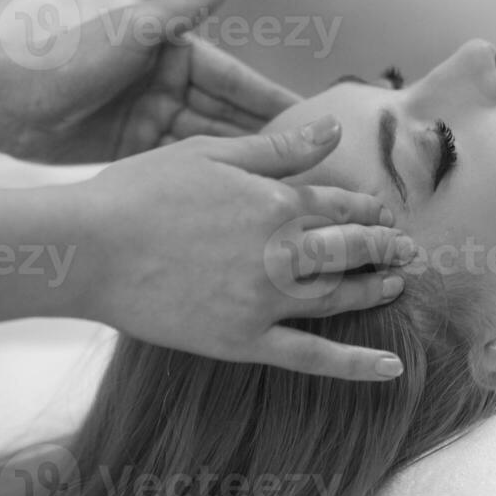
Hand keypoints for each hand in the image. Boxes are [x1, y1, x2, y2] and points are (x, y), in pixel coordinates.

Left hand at [4, 0, 300, 163]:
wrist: (13, 101)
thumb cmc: (74, 56)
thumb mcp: (139, 29)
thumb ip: (189, 4)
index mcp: (179, 53)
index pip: (239, 81)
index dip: (276, 102)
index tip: (318, 120)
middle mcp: (172, 85)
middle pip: (231, 116)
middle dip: (270, 138)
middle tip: (317, 165)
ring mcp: (157, 119)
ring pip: (212, 143)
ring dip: (246, 162)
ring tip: (288, 186)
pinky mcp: (138, 149)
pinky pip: (185, 163)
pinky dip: (211, 176)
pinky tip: (241, 196)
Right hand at [72, 117, 414, 379]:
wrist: (87, 248)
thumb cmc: (140, 190)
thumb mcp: (212, 152)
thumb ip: (279, 147)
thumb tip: (335, 128)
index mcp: (275, 200)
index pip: (339, 204)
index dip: (366, 207)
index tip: (381, 212)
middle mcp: (281, 251)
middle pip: (350, 248)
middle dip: (384, 246)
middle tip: (408, 248)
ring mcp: (264, 300)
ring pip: (338, 296)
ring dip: (375, 288)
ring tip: (397, 283)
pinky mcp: (242, 340)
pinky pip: (310, 356)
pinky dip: (354, 364)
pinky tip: (390, 367)